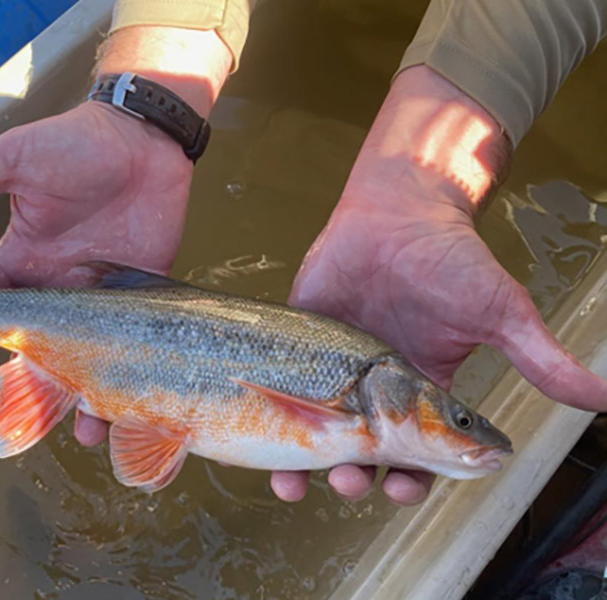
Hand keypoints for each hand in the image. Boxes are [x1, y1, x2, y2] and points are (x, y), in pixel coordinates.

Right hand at [0, 25, 232, 451]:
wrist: (144, 138)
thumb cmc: (77, 144)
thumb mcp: (16, 160)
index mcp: (21, 261)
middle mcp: (56, 289)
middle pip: (32, 350)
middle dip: (23, 388)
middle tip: (17, 423)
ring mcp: (99, 298)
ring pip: (84, 359)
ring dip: (82, 397)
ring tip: (88, 431)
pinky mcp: (139, 297)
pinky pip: (132, 345)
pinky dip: (131, 376)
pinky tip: (132, 407)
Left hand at [279, 66, 606, 505]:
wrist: (395, 210)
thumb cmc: (451, 260)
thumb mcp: (500, 312)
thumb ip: (540, 359)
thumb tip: (606, 398)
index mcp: (423, 395)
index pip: (417, 456)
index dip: (412, 481)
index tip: (405, 487)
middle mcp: (375, 393)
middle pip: (362, 456)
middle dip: (357, 480)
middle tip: (352, 483)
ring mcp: (333, 373)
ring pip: (316, 437)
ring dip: (307, 468)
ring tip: (296, 483)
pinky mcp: (298, 350)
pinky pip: (280, 397)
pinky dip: (270, 426)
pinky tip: (263, 451)